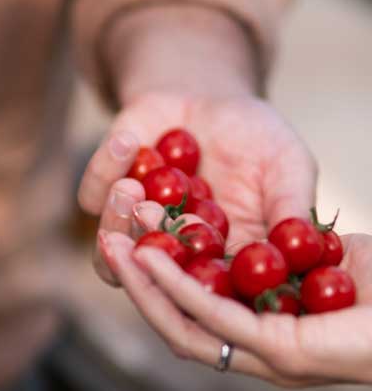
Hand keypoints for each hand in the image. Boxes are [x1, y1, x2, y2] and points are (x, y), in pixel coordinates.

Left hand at [78, 90, 317, 282]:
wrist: (211, 97)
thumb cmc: (259, 139)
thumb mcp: (288, 165)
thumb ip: (292, 206)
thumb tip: (300, 247)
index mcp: (221, 266)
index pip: (206, 293)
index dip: (195, 285)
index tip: (194, 260)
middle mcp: (173, 261)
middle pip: (149, 283)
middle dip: (146, 254)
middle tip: (148, 213)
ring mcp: (135, 232)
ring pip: (108, 257)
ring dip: (116, 222)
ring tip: (131, 186)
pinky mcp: (104, 194)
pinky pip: (90, 196)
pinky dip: (105, 168)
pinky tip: (131, 141)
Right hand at [101, 231, 371, 386]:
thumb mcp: (324, 256)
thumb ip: (287, 252)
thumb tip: (262, 232)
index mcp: (265, 336)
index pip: (194, 315)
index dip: (157, 284)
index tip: (131, 242)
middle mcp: (258, 355)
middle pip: (175, 324)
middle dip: (136, 285)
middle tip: (104, 241)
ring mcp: (267, 359)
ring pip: (182, 326)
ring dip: (143, 287)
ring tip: (113, 245)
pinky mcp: (281, 352)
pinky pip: (213, 317)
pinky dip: (176, 287)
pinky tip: (151, 256)